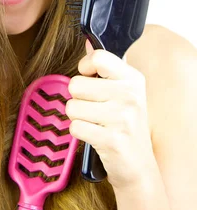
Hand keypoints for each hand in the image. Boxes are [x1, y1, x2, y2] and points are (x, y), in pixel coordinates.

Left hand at [66, 40, 155, 190]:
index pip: (98, 58)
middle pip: (76, 84)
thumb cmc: (126, 126)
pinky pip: (74, 127)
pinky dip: (79, 133)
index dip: (85, 68)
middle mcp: (130, 95)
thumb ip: (105, 68)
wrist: (137, 166)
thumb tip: (88, 43)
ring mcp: (122, 117)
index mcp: (133, 79)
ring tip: (96, 123)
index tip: (91, 78)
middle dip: (78, 99)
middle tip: (95, 109)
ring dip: (77, 117)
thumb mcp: (123, 92)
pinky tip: (95, 136)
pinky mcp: (111, 139)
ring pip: (71, 107)